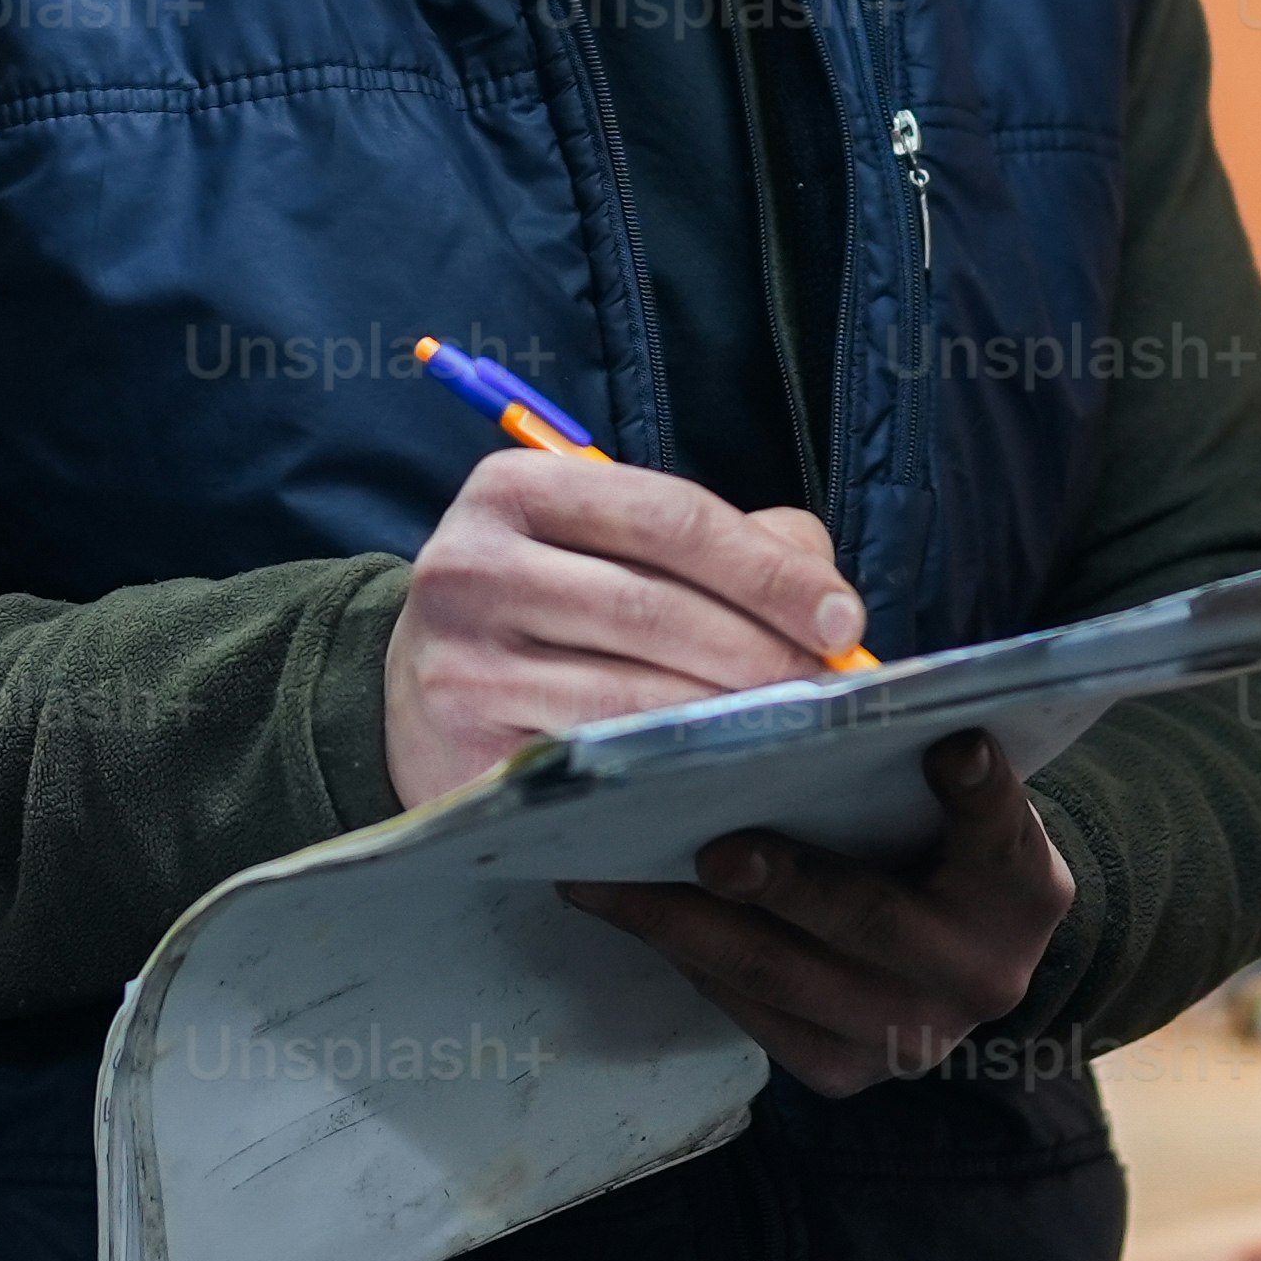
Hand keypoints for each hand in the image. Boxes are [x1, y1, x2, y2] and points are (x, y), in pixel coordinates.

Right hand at [381, 450, 861, 807]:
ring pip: (630, 694)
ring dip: (729, 717)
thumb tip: (826, 595)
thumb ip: (729, 544)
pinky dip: (672, 767)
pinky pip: (594, 761)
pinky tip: (721, 770)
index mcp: (516, 490)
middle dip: (763, 653)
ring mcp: (459, 662)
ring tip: (793, 730)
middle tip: (832, 690)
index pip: (670, 517)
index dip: (769, 572)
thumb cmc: (551, 604)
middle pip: (655, 608)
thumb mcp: (614, 542)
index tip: (843, 619)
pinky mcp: (460, 751)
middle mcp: (472, 565)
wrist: (417, 688)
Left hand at [571, 732, 1077, 1099]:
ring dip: (685, 923)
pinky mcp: (842, 1072)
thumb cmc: (938, 842)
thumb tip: (810, 695)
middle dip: (784, 883)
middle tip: (713, 849)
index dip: (980, 793)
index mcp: (1024, 890)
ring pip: (782, 976)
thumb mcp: (953, 802)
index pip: (1002, 832)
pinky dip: (683, 954)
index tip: (954, 744)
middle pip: (870, 921)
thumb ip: (913, 759)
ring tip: (609, 876)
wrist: (957, 956)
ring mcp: (911, 1036)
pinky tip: (624, 907)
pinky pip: (749, 1011)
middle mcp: (981, 975)